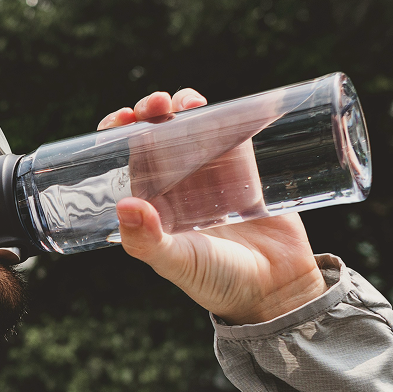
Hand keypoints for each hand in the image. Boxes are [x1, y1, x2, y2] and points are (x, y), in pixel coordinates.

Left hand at [98, 90, 326, 324]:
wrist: (275, 289)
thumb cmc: (218, 282)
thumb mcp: (177, 263)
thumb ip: (148, 241)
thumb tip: (123, 205)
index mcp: (151, 204)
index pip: (125, 162)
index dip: (117, 136)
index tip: (119, 121)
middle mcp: (176, 186)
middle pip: (154, 137)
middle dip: (148, 113)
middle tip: (154, 106)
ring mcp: (209, 173)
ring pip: (188, 127)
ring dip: (181, 106)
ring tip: (184, 103)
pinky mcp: (243, 167)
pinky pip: (227, 131)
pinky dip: (219, 112)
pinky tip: (213, 104)